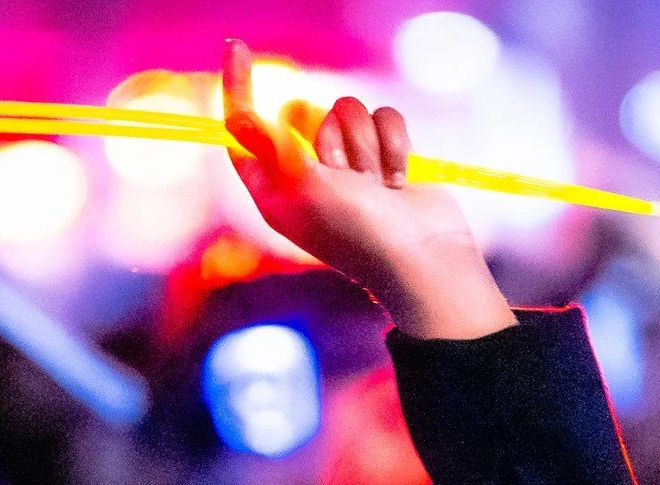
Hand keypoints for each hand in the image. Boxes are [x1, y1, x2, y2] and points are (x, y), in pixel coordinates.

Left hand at [221, 39, 513, 339]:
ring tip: (379, 184)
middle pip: (303, 113)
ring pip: (348, 110)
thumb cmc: (358, 234)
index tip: (237, 49)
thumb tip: (235, 117)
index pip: (245, 132)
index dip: (238, 91)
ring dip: (367, 144)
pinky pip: (385, 116)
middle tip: (345, 176)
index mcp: (276, 192)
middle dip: (330, 135)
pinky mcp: (386, 155)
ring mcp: (350, 166)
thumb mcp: (307, 188)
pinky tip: (401, 181)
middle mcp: (308, 176)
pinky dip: (396, 144)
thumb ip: (273, 146)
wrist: (425, 260)